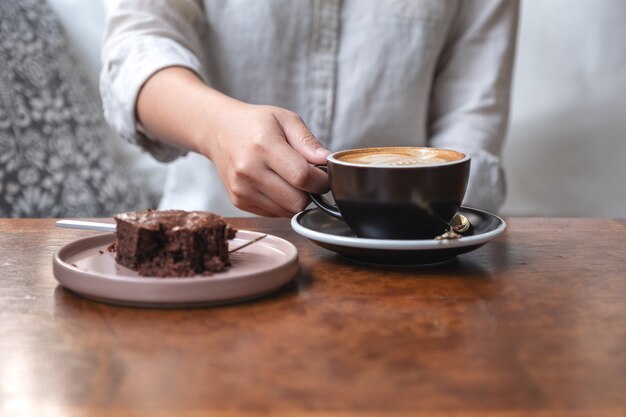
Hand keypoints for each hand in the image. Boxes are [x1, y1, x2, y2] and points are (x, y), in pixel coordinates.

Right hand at [200, 100, 330, 216]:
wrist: (218, 131)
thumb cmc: (255, 123)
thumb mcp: (286, 119)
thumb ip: (308, 141)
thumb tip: (327, 161)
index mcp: (264, 147)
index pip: (302, 177)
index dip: (321, 180)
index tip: (324, 174)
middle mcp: (249, 171)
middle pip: (296, 201)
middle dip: (311, 193)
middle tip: (309, 177)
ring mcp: (242, 189)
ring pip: (286, 211)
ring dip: (296, 199)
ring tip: (289, 178)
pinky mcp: (239, 201)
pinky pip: (273, 213)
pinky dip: (281, 203)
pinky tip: (275, 184)